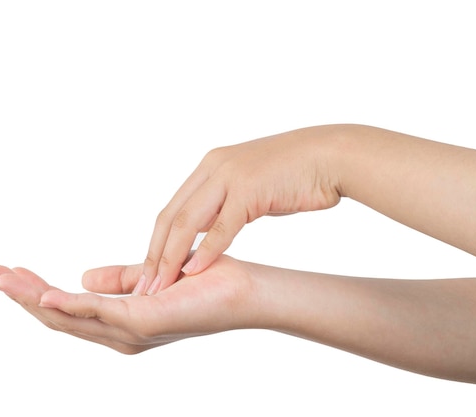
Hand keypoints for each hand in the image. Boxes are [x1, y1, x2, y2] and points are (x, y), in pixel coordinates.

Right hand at [0, 255, 259, 353]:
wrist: (242, 289)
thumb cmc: (202, 281)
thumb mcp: (147, 278)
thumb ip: (117, 280)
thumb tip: (82, 276)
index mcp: (118, 323)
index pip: (66, 309)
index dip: (33, 291)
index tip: (6, 271)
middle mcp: (119, 334)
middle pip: (58, 317)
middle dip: (22, 295)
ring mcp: (131, 331)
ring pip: (71, 317)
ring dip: (34, 298)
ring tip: (4, 279)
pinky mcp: (146, 321)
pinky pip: (100, 313)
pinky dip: (71, 303)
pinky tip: (46, 292)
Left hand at [142, 125, 342, 293]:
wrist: (332, 155)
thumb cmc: (296, 175)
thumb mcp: (251, 188)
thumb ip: (227, 205)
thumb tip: (209, 229)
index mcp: (210, 167)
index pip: (172, 210)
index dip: (156, 244)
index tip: (148, 273)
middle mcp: (213, 168)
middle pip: (170, 217)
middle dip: (154, 255)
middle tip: (143, 286)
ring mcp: (229, 176)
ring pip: (187, 222)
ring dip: (170, 257)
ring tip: (159, 287)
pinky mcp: (249, 188)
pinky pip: (221, 226)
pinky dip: (204, 250)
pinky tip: (192, 271)